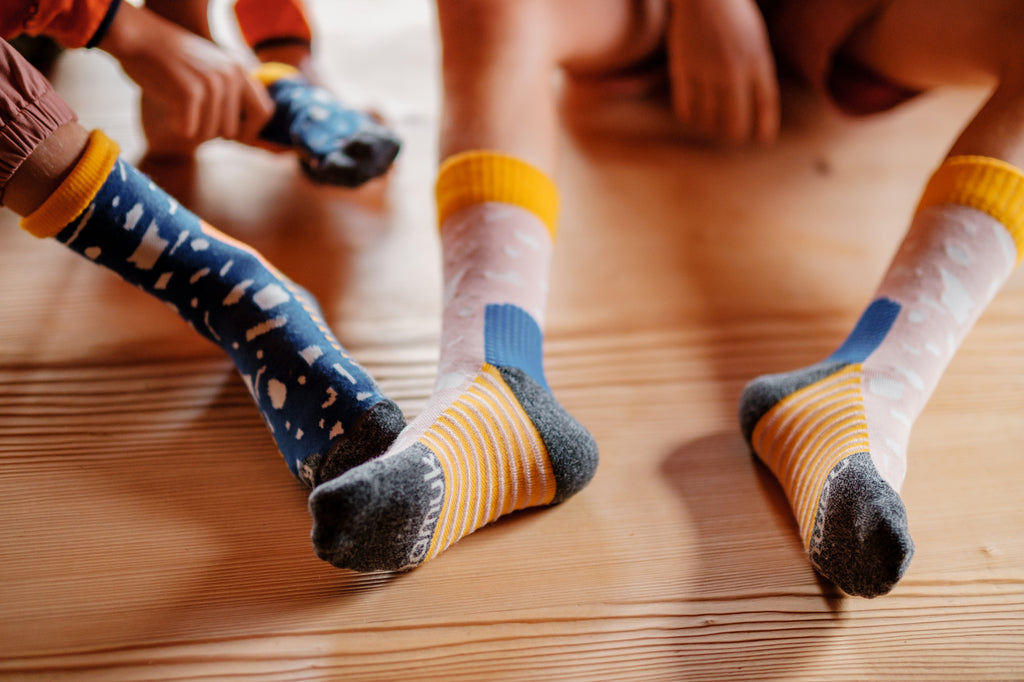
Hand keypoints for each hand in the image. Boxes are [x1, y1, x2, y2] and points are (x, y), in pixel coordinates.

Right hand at [99, 3, 273, 145]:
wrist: (136, 35)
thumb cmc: (169, 58)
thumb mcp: (212, 68)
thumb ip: (231, 92)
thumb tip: (245, 132)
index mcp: (239, 70)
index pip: (264, 113)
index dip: (249, 131)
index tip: (231, 135)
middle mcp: (231, 76)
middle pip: (233, 131)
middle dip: (211, 131)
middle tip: (193, 115)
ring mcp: (212, 84)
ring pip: (210, 135)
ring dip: (191, 129)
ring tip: (177, 105)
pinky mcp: (190, 92)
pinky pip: (189, 131)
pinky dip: (175, 125)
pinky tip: (168, 107)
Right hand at [666, 0, 778, 144]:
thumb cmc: (733, 16)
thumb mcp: (755, 42)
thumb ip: (756, 73)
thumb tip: (751, 110)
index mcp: (758, 60)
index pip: (765, 105)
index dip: (764, 127)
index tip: (762, 140)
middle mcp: (734, 70)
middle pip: (735, 122)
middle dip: (734, 133)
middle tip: (731, 134)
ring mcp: (707, 71)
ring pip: (709, 119)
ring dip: (711, 126)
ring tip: (711, 121)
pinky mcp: (683, 69)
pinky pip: (686, 109)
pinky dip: (690, 117)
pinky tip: (693, 113)